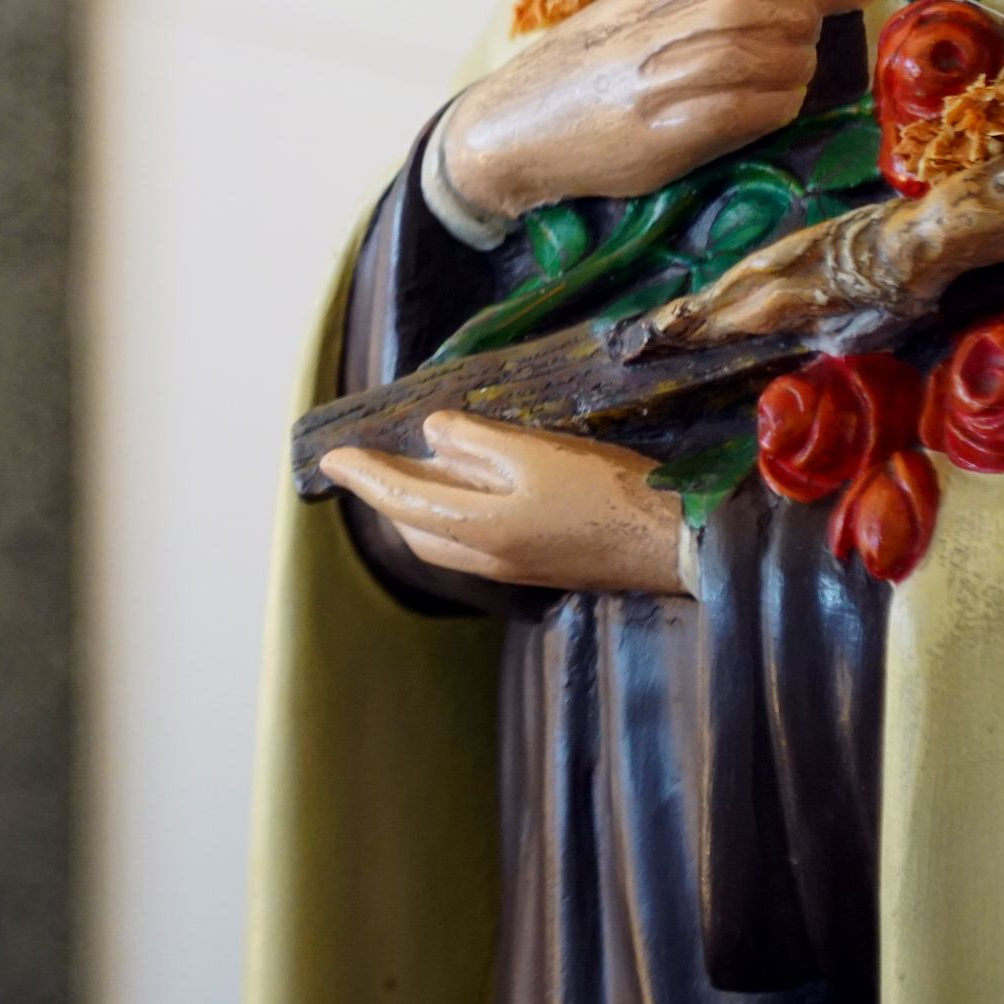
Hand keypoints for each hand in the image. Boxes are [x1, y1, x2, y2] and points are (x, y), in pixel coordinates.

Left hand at [319, 413, 690, 595]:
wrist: (672, 543)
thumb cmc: (608, 490)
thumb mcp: (538, 452)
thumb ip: (479, 443)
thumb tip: (432, 434)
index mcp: (481, 530)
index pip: (402, 501)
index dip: (364, 476)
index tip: (331, 457)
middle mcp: (487, 560)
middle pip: (415, 528)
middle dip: (386, 494)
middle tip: (369, 457)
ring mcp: (512, 569)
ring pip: (442, 540)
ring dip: (419, 506)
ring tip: (412, 467)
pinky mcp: (536, 567)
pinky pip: (471, 543)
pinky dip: (452, 514)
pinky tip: (467, 487)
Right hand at [437, 0, 888, 219]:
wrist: (507, 132)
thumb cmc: (572, 78)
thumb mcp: (620, 24)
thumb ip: (681, 9)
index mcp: (641, 1)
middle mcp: (646, 37)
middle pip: (751, 5)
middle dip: (812, 9)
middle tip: (836, 20)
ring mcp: (652, 87)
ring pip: (753, 55)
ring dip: (795, 60)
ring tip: (799, 67)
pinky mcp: (657, 138)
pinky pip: (738, 110)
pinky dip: (776, 103)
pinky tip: (780, 103)